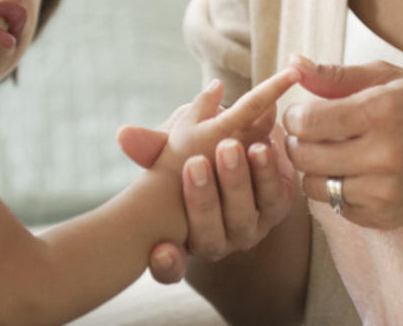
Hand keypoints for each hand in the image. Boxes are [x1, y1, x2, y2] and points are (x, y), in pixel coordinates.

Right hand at [117, 70, 299, 277]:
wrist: (242, 146)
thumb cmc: (195, 154)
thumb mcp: (171, 152)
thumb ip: (151, 148)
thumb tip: (124, 135)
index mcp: (182, 242)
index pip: (169, 267)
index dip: (166, 263)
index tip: (160, 250)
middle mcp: (216, 243)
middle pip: (210, 233)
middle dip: (203, 200)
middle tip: (195, 164)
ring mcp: (249, 228)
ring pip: (242, 213)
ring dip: (236, 181)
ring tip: (229, 147)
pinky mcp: (278, 209)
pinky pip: (274, 196)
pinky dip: (267, 172)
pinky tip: (260, 148)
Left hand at [283, 55, 402, 228]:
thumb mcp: (391, 79)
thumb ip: (337, 75)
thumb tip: (292, 65)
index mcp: (381, 113)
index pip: (307, 122)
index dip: (295, 116)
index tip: (303, 113)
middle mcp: (382, 155)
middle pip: (304, 156)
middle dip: (297, 142)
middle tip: (310, 135)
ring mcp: (383, 192)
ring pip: (314, 186)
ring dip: (313, 170)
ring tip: (330, 154)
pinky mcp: (384, 217)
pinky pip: (335, 207)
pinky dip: (335, 191)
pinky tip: (351, 174)